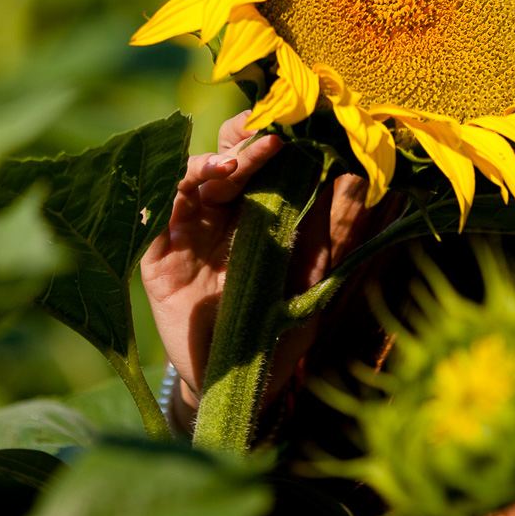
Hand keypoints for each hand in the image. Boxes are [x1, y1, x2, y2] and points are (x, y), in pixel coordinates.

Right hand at [139, 109, 395, 418]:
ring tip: (229, 167)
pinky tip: (190, 187)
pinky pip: (156, 216)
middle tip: (264, 136)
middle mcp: (218, 214)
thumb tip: (358, 179)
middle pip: (222, 158)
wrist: (234, 387)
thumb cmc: (277, 333)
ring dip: (208, 165)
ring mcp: (186, 233)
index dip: (269, 138)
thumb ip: (335, 233)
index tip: (293, 128)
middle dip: (239, 141)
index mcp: (256, 212)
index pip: (259, 159)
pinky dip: (169, 194)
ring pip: (189, 179)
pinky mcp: (157, 258)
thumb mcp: (313, 282)